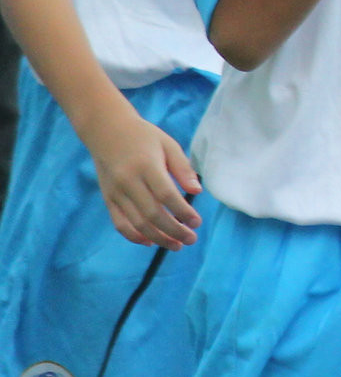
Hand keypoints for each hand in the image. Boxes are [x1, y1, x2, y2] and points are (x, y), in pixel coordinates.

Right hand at [81, 104, 200, 248]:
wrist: (106, 130)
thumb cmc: (143, 136)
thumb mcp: (168, 144)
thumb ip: (183, 168)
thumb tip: (198, 191)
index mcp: (146, 166)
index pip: (166, 195)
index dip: (182, 212)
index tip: (197, 222)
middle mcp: (128, 181)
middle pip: (152, 214)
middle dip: (174, 231)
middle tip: (191, 239)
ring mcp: (115, 191)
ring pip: (136, 223)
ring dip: (157, 238)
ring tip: (177, 245)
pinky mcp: (107, 198)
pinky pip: (119, 223)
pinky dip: (134, 236)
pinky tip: (150, 242)